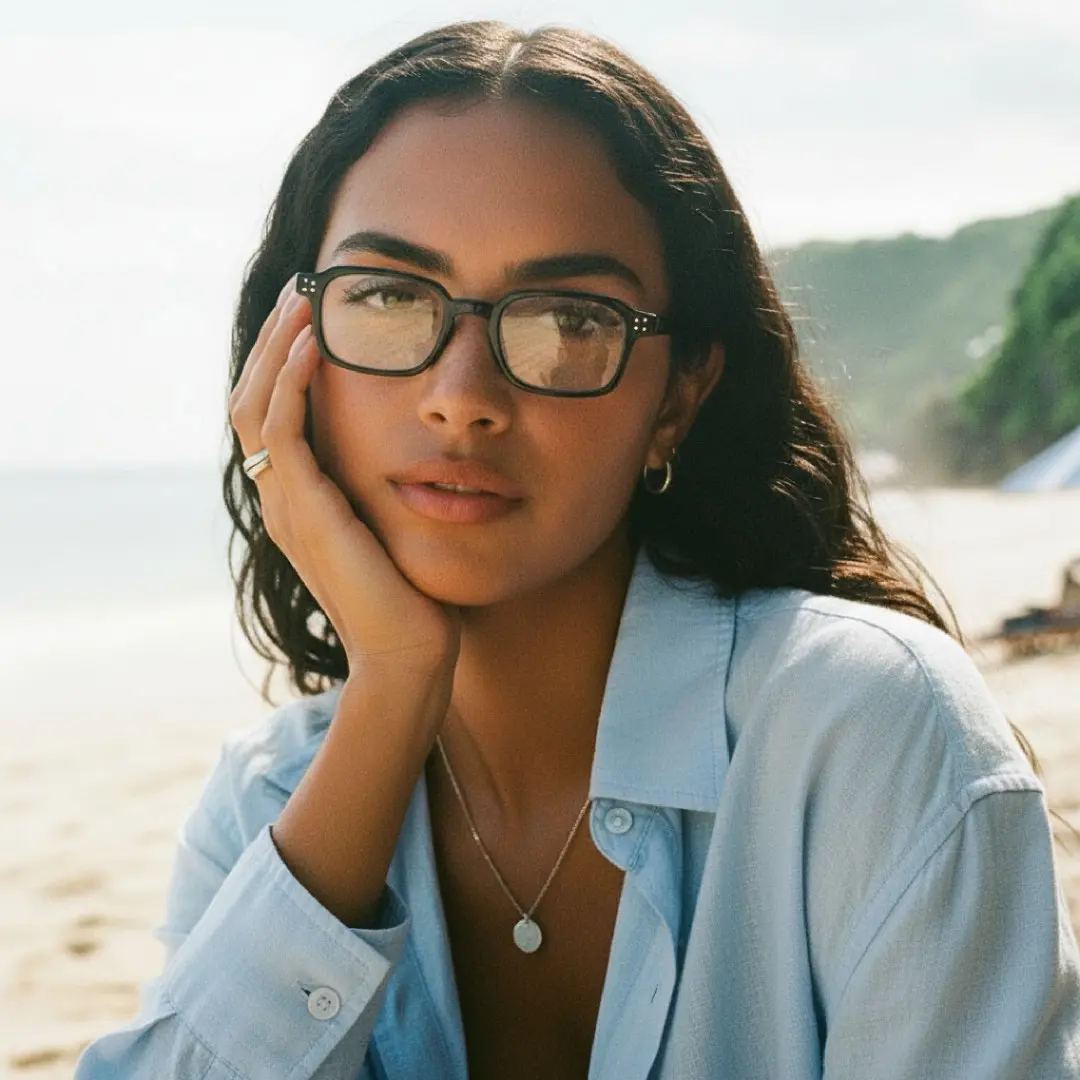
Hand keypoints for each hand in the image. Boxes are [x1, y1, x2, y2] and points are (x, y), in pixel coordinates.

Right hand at [229, 278, 461, 680]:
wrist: (408, 655)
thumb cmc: (414, 601)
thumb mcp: (396, 532)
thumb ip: (385, 495)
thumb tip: (415, 458)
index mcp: (299, 503)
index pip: (271, 417)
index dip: (282, 365)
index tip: (313, 319)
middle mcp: (282, 500)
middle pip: (250, 401)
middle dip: (271, 343)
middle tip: (301, 293)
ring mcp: (286, 506)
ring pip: (253, 405)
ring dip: (275, 347)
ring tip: (303, 301)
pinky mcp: (306, 510)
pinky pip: (279, 430)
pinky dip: (290, 382)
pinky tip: (314, 345)